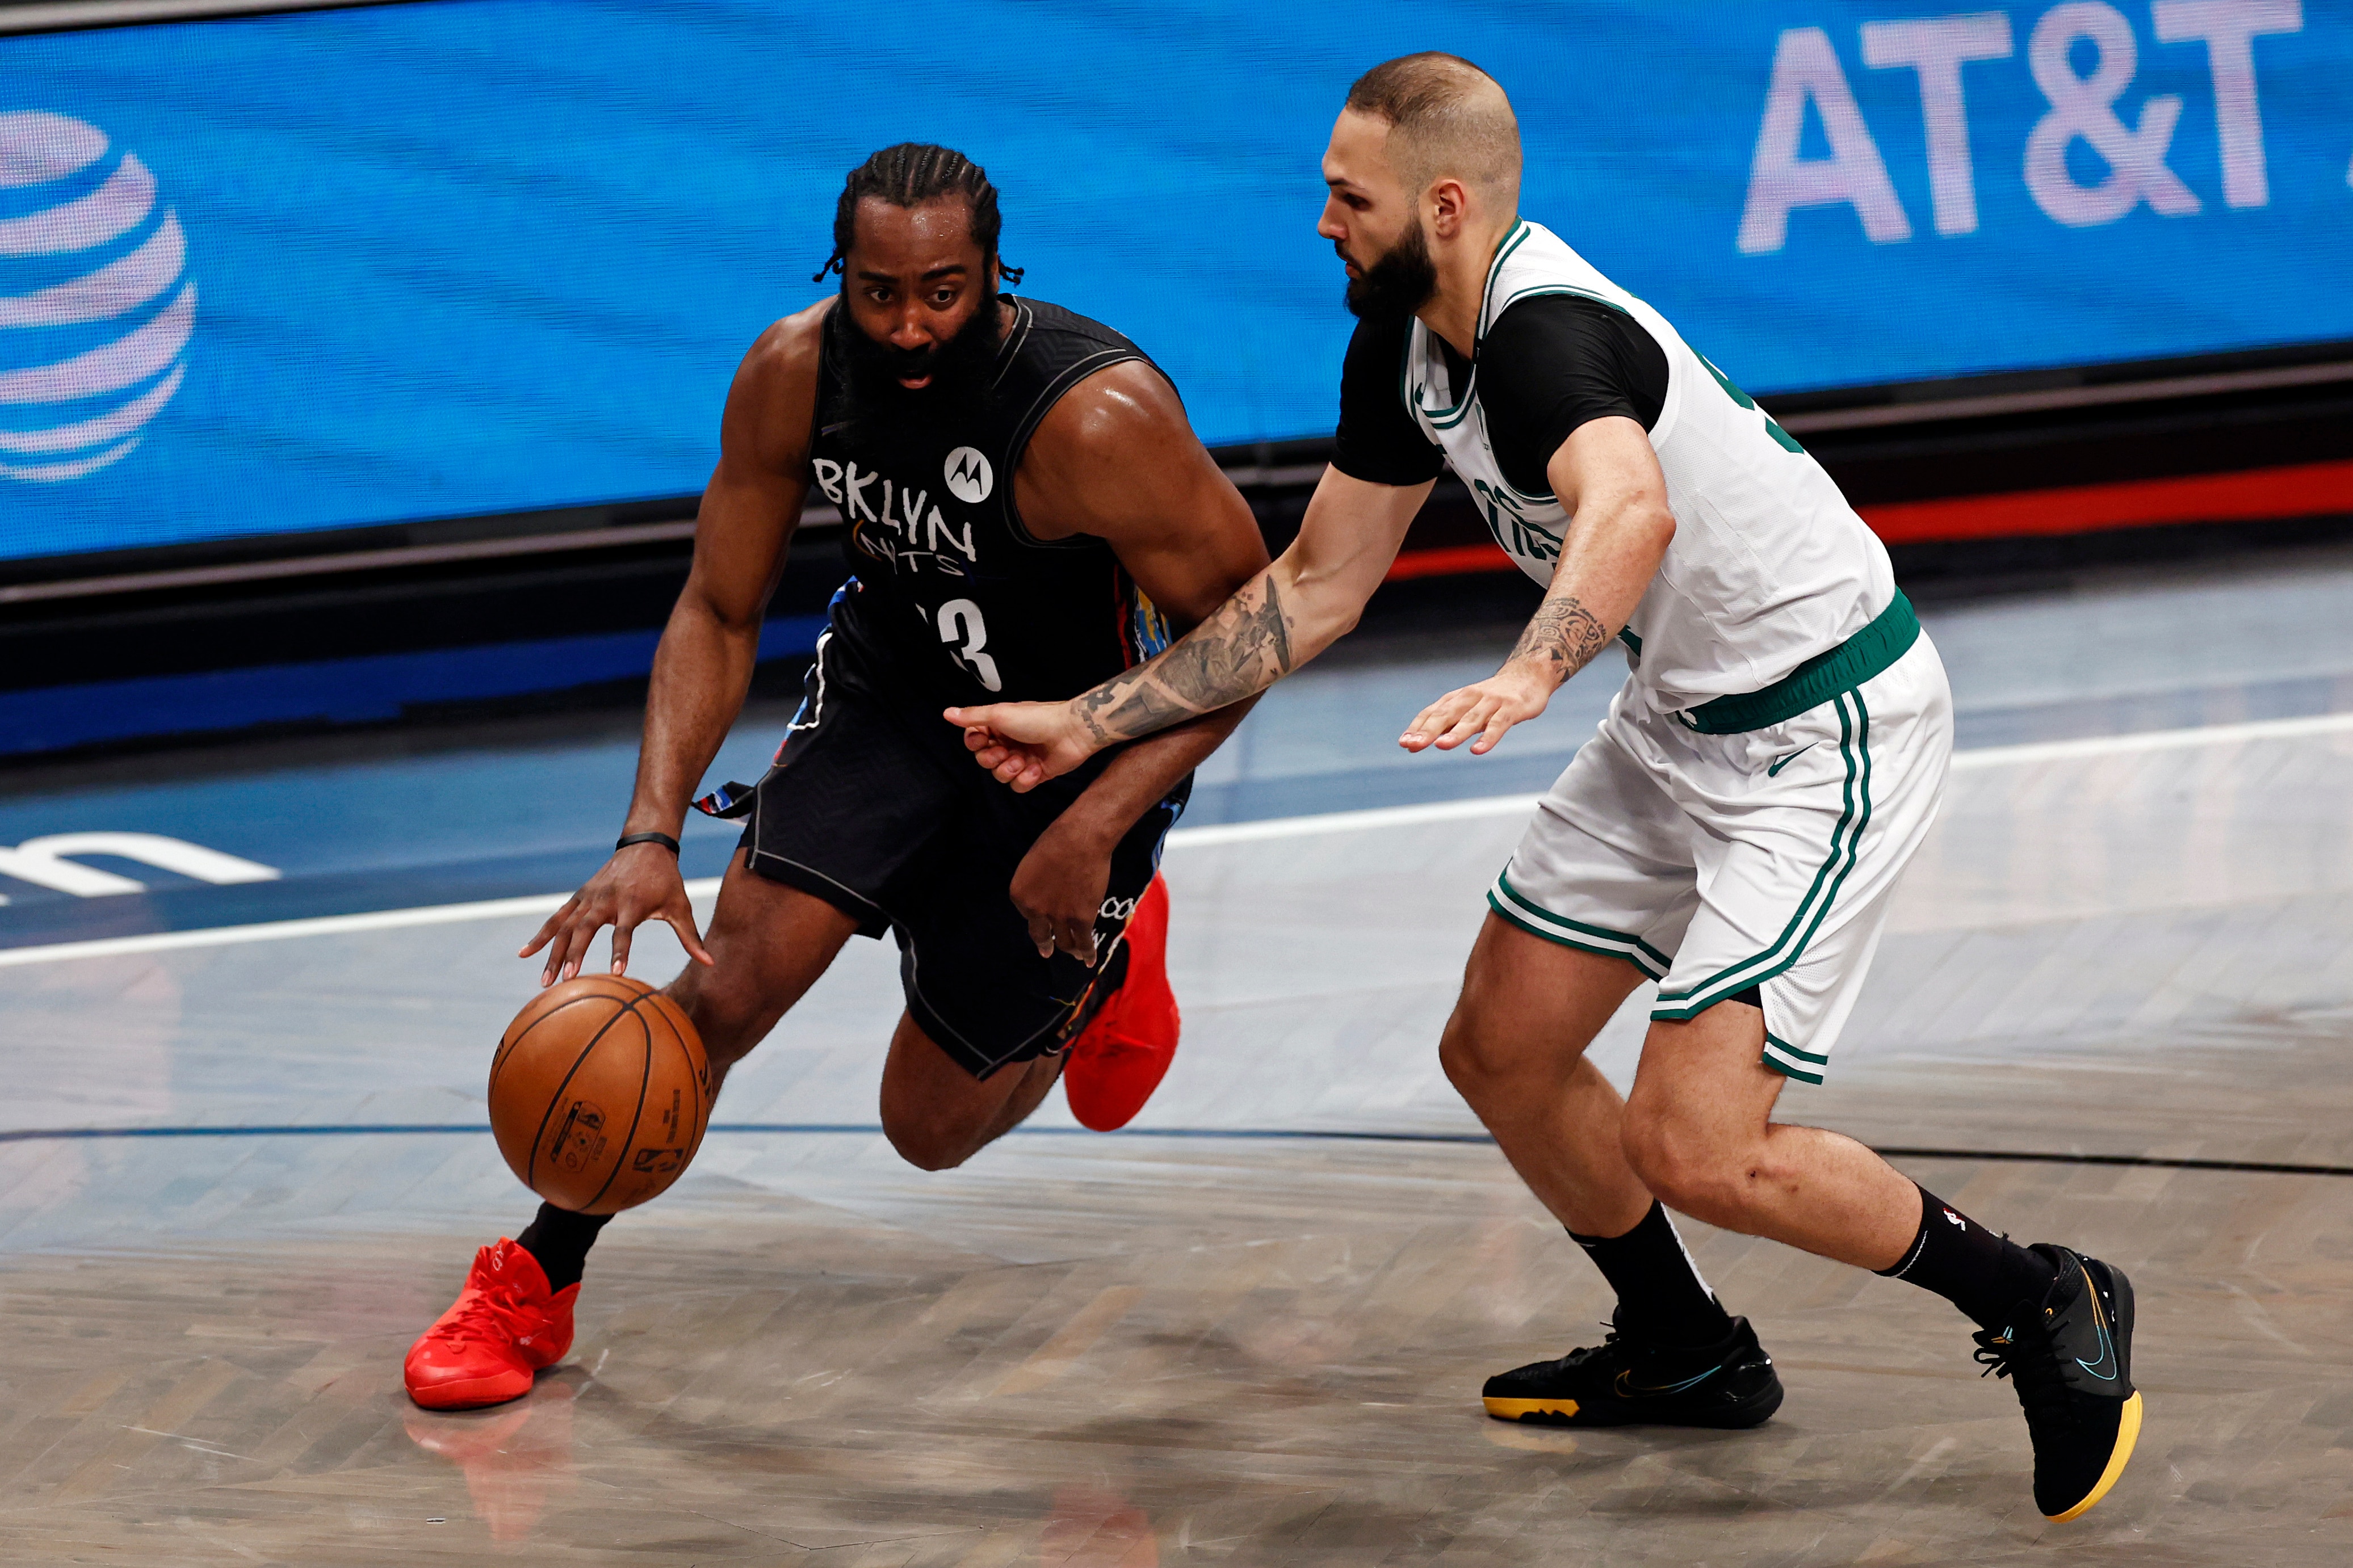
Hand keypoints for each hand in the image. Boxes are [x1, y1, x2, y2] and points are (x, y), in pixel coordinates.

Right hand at [518, 841, 714, 985]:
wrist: (645, 845)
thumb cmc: (667, 881)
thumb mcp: (681, 906)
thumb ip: (691, 937)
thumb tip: (710, 963)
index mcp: (632, 903)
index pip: (624, 931)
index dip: (621, 950)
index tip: (617, 972)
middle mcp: (606, 899)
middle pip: (585, 929)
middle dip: (574, 954)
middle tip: (566, 980)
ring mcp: (589, 897)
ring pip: (565, 926)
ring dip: (552, 953)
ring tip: (544, 981)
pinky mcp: (579, 896)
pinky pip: (556, 918)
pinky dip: (541, 935)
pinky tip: (525, 953)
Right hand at [943, 701, 1098, 792]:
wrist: (1072, 732)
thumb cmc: (1037, 719)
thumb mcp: (999, 714)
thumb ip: (972, 717)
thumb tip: (946, 712)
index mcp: (998, 726)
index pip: (973, 740)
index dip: (975, 744)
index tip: (983, 739)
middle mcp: (1008, 742)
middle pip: (984, 760)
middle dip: (992, 759)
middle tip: (1005, 752)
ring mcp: (1021, 759)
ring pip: (1000, 775)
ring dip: (1009, 770)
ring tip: (1023, 761)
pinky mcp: (1035, 774)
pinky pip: (1018, 786)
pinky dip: (1025, 780)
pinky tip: (1036, 769)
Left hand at [1009, 815, 1115, 962]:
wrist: (1081, 838)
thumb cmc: (1058, 841)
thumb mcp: (1034, 863)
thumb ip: (1036, 884)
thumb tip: (1046, 895)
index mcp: (1018, 895)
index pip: (1028, 913)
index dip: (1039, 915)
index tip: (1044, 920)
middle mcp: (1035, 910)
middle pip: (1040, 935)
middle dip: (1044, 945)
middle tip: (1046, 951)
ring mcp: (1058, 917)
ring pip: (1064, 942)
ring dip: (1069, 949)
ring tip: (1073, 953)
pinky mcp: (1081, 919)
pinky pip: (1084, 942)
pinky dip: (1087, 954)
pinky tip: (1089, 961)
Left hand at [1399, 663, 1554, 754]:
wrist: (1529, 675)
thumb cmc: (1493, 698)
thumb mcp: (1467, 709)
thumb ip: (1445, 726)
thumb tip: (1414, 744)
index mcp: (1457, 698)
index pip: (1433, 712)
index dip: (1418, 727)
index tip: (1404, 742)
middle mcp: (1471, 697)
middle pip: (1447, 714)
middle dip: (1429, 730)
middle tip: (1413, 744)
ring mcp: (1492, 702)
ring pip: (1471, 719)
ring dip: (1456, 733)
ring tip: (1441, 746)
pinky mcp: (1512, 708)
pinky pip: (1498, 724)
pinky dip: (1488, 738)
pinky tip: (1477, 750)